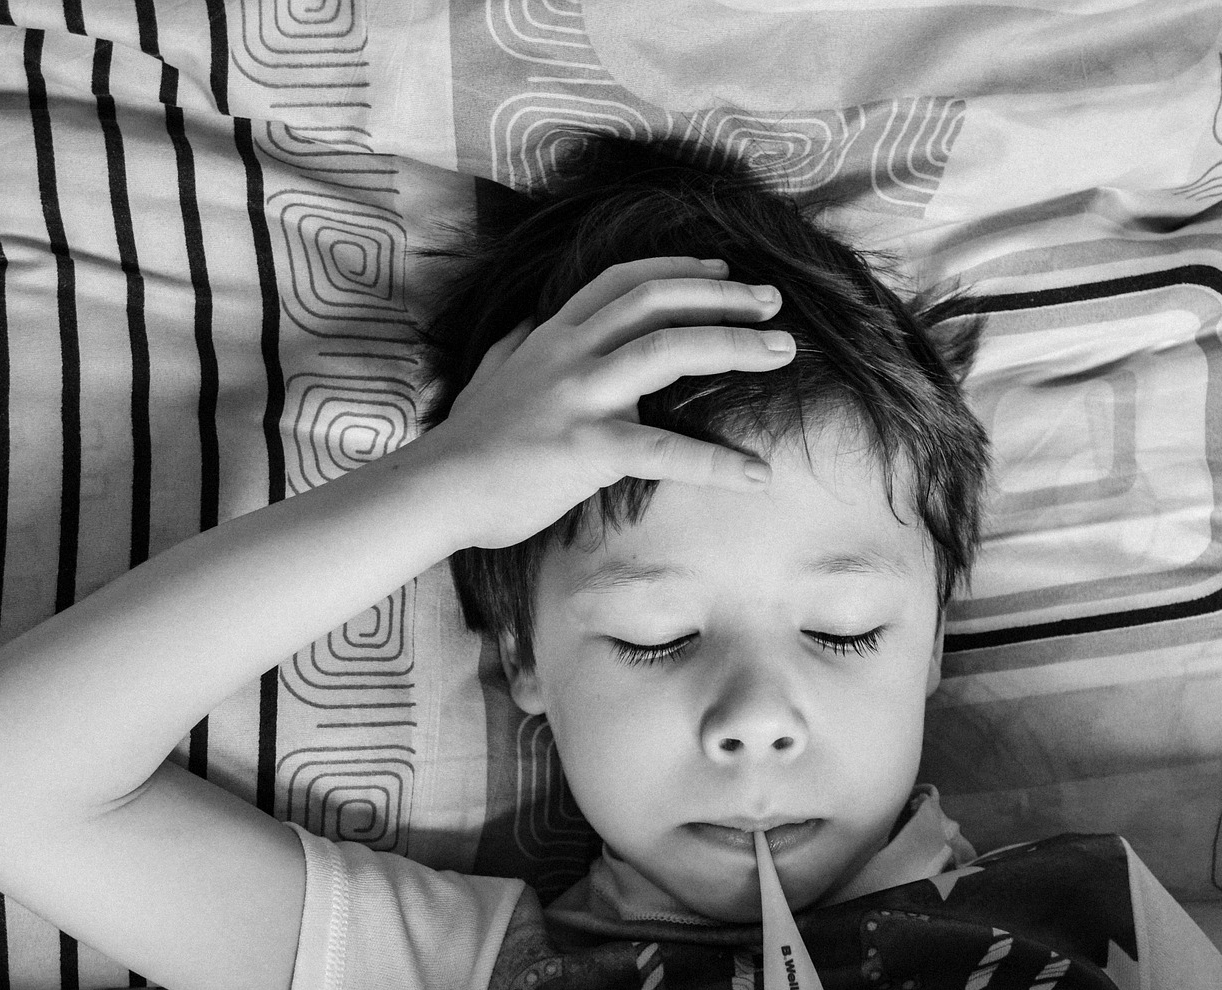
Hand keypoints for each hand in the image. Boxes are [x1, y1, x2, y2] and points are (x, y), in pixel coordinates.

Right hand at [419, 256, 796, 548]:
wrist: (437, 489)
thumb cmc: (467, 441)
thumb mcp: (491, 374)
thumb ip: (516, 347)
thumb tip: (526, 328)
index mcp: (553, 336)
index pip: (622, 282)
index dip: (678, 269)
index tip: (723, 269)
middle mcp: (570, 353)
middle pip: (657, 301)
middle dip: (723, 295)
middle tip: (774, 303)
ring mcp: (579, 397)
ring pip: (670, 350)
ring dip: (735, 346)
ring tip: (784, 353)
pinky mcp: (587, 449)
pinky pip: (664, 450)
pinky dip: (716, 463)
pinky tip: (755, 475)